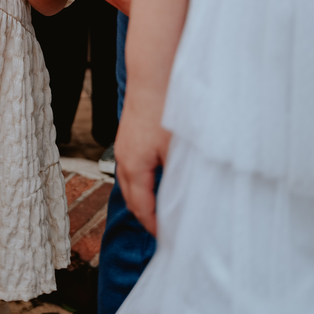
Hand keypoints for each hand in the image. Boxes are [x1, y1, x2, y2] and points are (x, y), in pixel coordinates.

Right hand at [114, 84, 169, 236]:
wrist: (151, 74)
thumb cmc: (167, 109)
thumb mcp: (180, 148)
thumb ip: (182, 177)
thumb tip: (189, 202)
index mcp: (135, 167)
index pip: (143, 208)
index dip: (155, 226)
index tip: (170, 238)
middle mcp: (124, 159)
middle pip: (131, 199)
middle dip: (146, 217)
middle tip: (165, 230)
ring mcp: (123, 147)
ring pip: (129, 183)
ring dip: (142, 199)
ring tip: (161, 210)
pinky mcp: (127, 136)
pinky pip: (130, 168)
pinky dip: (141, 182)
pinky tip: (157, 180)